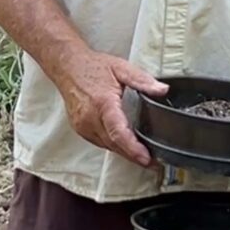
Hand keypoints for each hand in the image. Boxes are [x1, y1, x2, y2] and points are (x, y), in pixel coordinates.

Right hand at [56, 49, 167, 167]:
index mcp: (102, 103)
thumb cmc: (93, 67)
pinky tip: (125, 145)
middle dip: (134, 156)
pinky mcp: (80, 129)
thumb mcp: (121, 68)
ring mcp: (83, 126)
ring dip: (124, 153)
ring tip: (143, 156)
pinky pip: (100, 142)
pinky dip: (113, 145)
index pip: (118, 132)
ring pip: (107, 146)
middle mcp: (90, 118)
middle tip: (154, 162)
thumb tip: (162, 90)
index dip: (133, 148)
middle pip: (114, 144)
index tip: (146, 158)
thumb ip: (143, 80)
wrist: (68, 66)